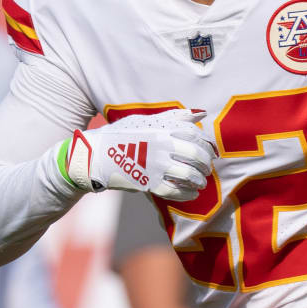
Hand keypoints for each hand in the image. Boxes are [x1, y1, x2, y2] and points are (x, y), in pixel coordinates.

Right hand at [61, 109, 216, 200]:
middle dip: (206, 163)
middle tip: (207, 168)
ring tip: (201, 182)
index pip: (194, 134)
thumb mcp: (145, 120)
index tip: (212, 151)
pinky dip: (187, 194)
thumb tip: (202, 113)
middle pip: (195, 154)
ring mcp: (155, 165)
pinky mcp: (148, 182)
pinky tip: (192, 193)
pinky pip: (174, 191)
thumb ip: (174, 118)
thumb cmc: (121, 135)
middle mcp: (161, 145)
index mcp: (161, 128)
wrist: (94, 155)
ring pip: (188, 174)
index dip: (207, 144)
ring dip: (199, 180)